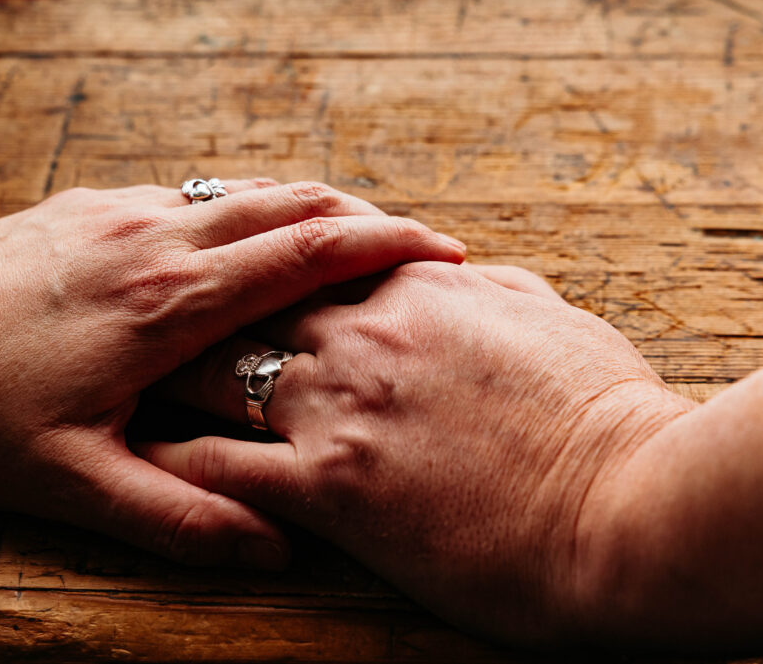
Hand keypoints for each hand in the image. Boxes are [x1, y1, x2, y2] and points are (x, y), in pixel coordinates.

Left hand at [0, 180, 465, 570]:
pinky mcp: (97, 207)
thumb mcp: (69, 486)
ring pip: (247, 190)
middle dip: (367, 215)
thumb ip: (177, 517)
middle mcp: (157, 239)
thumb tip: (272, 548)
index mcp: (168, 301)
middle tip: (420, 245)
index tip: (443, 253)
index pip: (304, 250)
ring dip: (312, 208)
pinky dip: (252, 210)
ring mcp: (125, 214)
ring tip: (358, 242)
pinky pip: (199, 195)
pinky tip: (259, 243)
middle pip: (291, 201)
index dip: (384, 246)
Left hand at [140, 261, 694, 640]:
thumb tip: (458, 270)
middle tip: (159, 294)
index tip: (231, 256)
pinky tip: (147, 450)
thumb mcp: (550, 320)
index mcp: (409, 290)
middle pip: (248, 295)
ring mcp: (336, 408)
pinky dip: (178, 454)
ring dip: (172, 364)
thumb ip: (486, 289)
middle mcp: (358, 336)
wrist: (627, 515)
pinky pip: (222, 465)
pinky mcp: (329, 486)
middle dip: (200, 291)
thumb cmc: (604, 417)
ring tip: (134, 359)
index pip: (311, 247)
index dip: (264, 250)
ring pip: (219, 369)